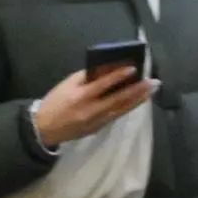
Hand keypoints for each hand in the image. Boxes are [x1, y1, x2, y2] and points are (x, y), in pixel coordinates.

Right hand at [34, 66, 152, 147]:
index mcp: (79, 96)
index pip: (102, 85)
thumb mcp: (66, 86)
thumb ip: (86, 77)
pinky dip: (129, 107)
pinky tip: (139, 100)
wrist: (43, 128)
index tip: (134, 68)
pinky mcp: (99, 128)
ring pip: (122, 109)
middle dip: (138, 90)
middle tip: (154, 82)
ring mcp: (96, 121)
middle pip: (118, 99)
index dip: (118, 76)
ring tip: (152, 90)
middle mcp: (90, 110)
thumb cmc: (55, 102)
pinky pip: (117, 115)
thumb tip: (107, 69)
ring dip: (139, 99)